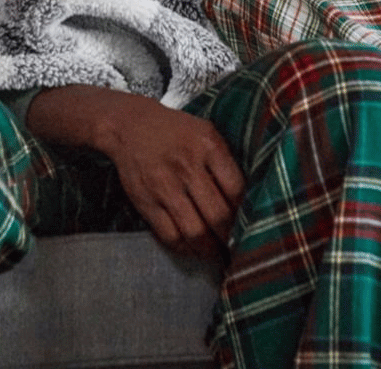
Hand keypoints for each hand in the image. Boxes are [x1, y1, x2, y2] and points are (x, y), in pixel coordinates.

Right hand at [28, 86, 244, 259]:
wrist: (129, 126)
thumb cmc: (175, 130)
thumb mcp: (206, 132)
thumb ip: (224, 160)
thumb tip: (246, 196)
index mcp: (208, 146)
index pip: (236, 189)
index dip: (246, 212)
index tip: (251, 222)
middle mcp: (187, 166)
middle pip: (218, 215)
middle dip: (231, 237)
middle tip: (239, 247)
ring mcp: (165, 187)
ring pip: (195, 232)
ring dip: (210, 249)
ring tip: (219, 254)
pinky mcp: (147, 203)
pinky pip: (170, 236)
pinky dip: (186, 248)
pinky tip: (194, 248)